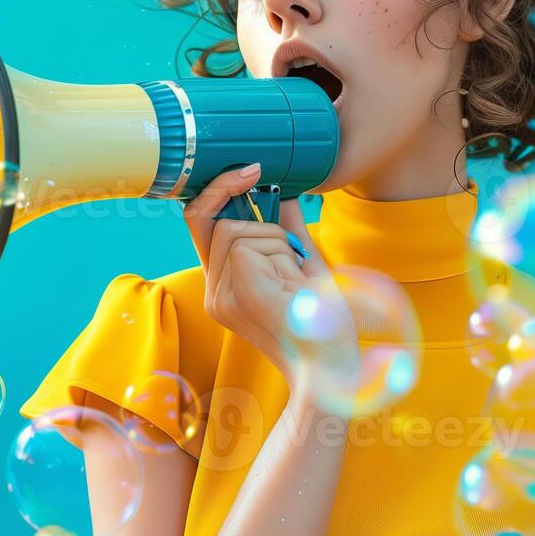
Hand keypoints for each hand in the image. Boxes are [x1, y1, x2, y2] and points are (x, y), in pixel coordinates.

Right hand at [183, 164, 355, 396]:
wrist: (334, 365)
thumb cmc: (324, 324)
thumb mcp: (307, 267)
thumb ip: (290, 232)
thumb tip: (283, 194)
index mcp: (224, 285)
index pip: (200, 222)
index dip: (218, 189)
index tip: (252, 170)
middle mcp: (215, 292)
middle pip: (222, 222)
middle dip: (267, 230)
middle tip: (294, 266)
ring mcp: (223, 296)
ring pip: (239, 230)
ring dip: (279, 245)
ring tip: (295, 283)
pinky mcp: (238, 295)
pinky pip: (252, 245)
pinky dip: (282, 256)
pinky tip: (294, 287)